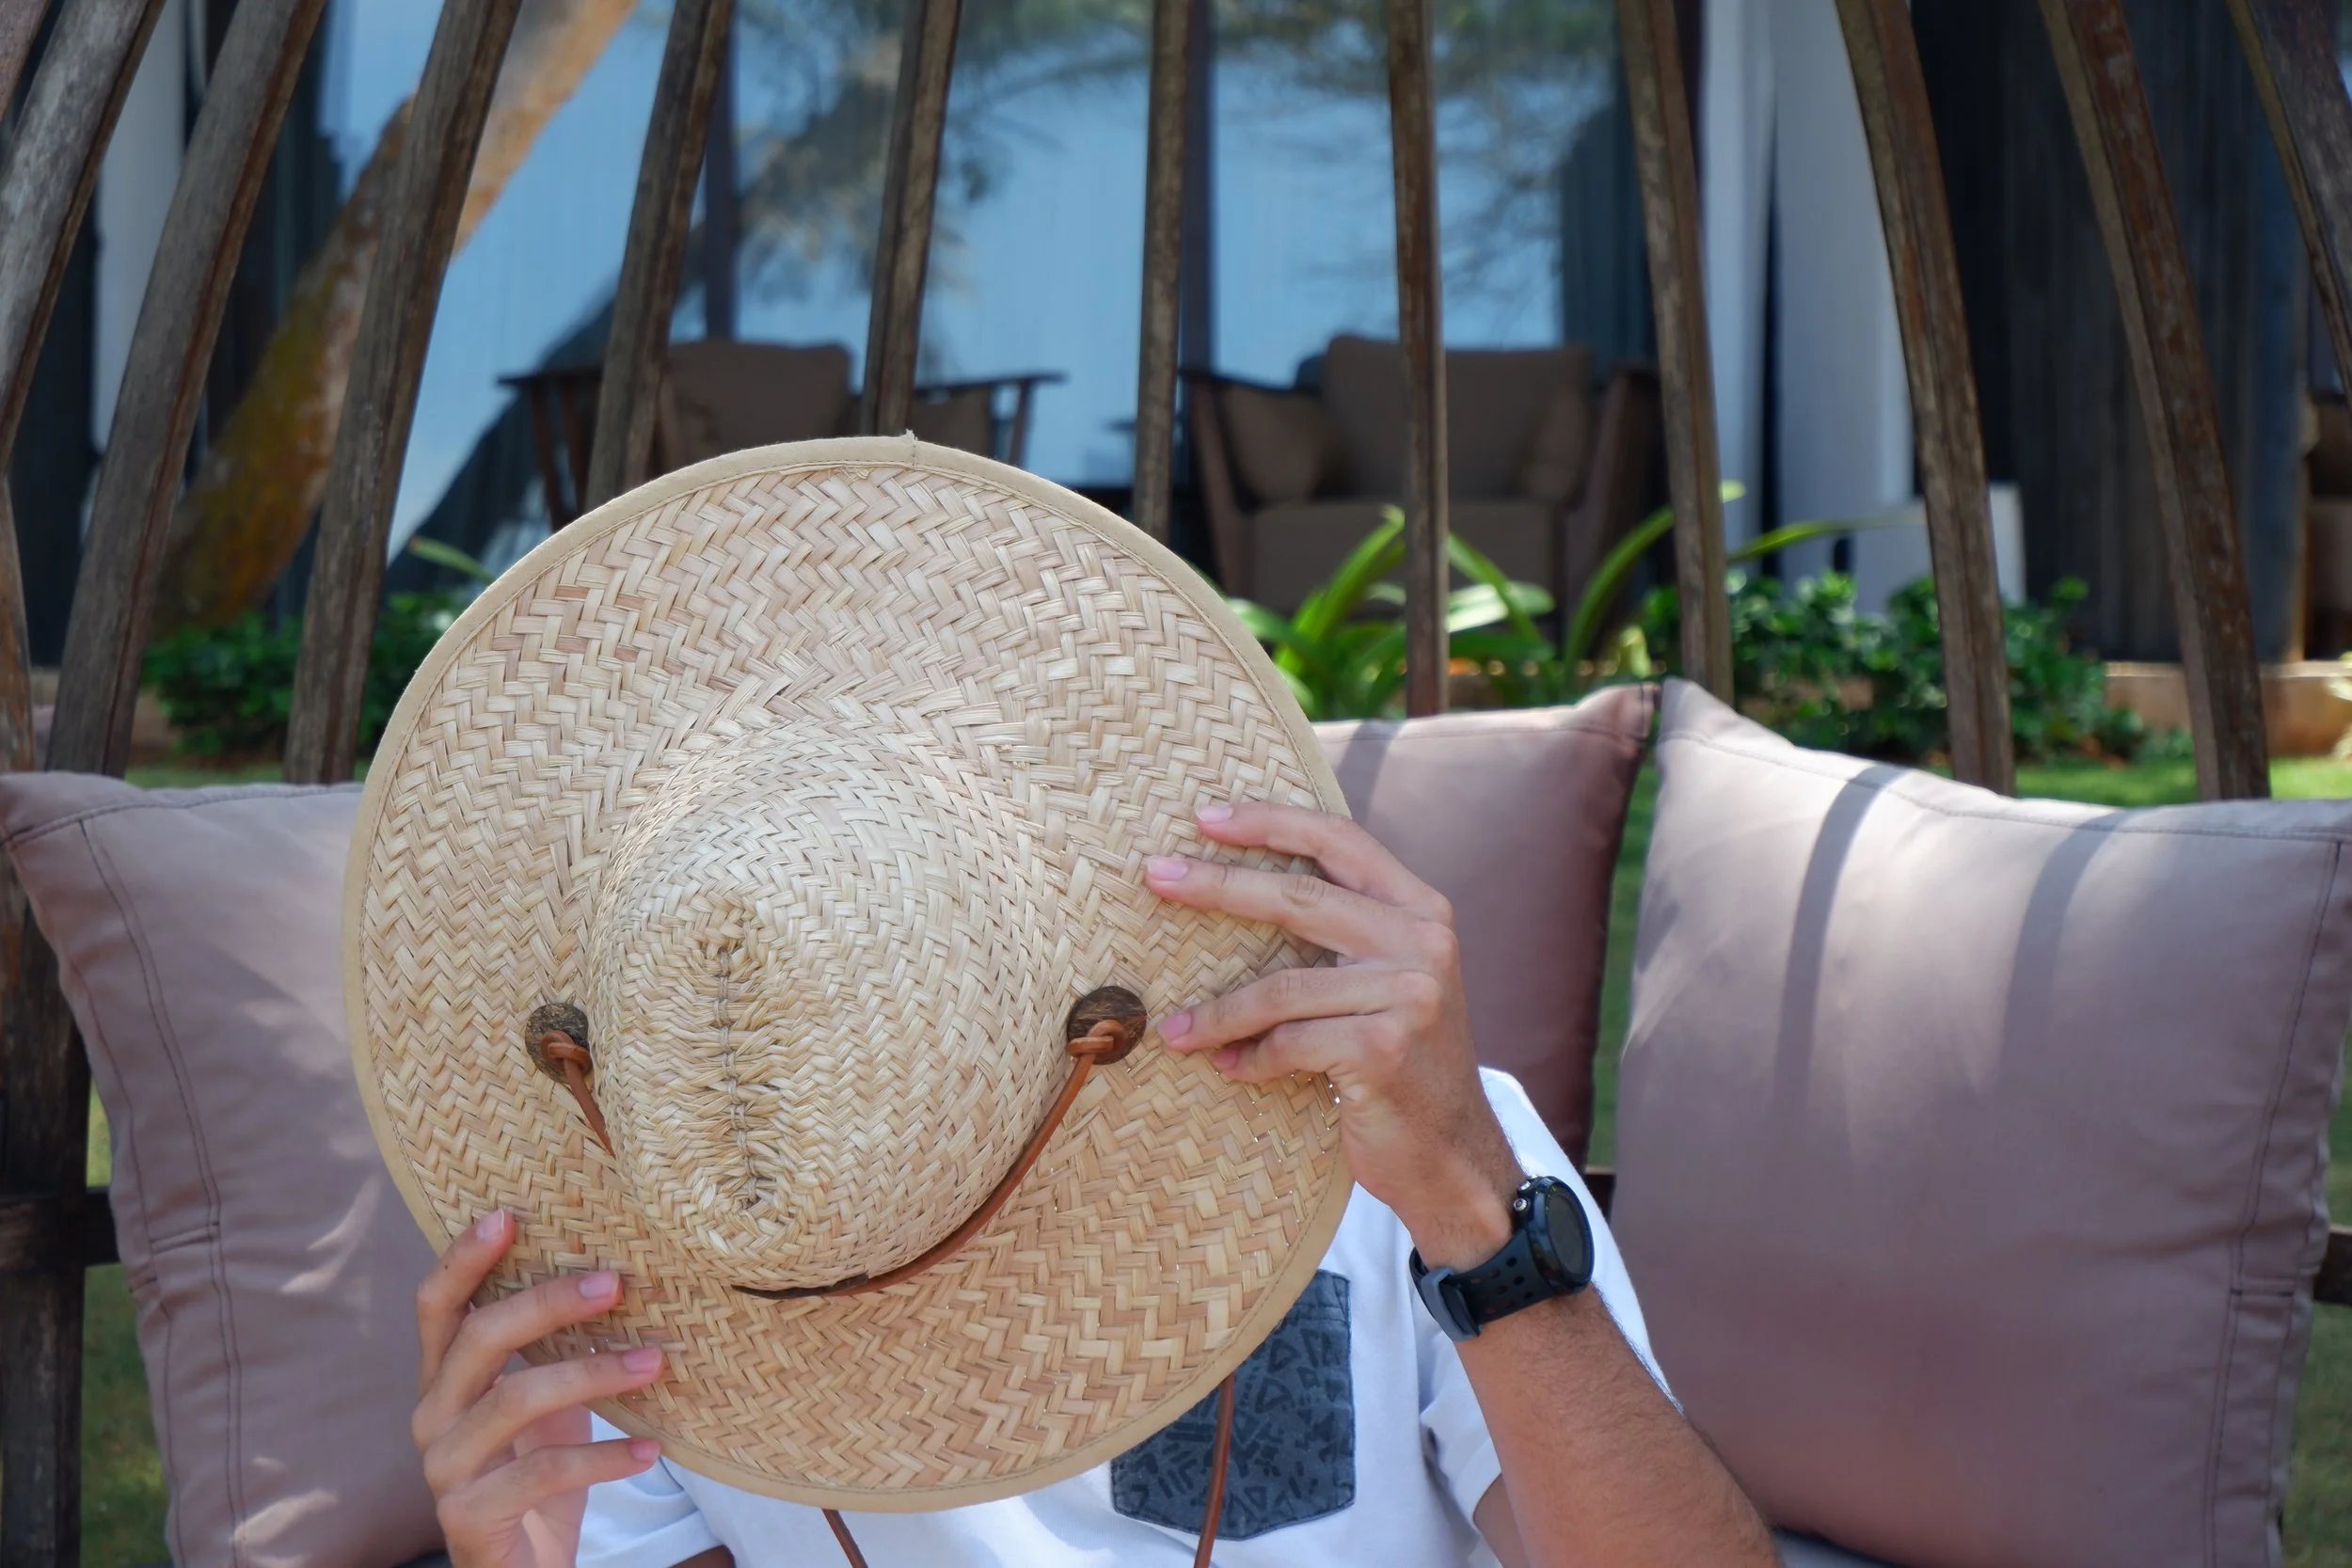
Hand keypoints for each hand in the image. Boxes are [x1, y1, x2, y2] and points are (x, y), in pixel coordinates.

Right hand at [413, 1210, 667, 1567]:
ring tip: (655, 1362)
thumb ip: (558, 1352)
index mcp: (444, 1381)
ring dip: (592, 1375)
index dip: (463, 1258)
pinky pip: (539, 1474)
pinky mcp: (468, 1518)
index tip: (508, 1213)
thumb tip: (618, 1280)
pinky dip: (603, 1457)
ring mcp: (444, 1470)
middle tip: (617, 1283)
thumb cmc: (539, 1477)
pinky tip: (652, 1449)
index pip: (437, 1306)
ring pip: (512, 1401)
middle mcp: (432, 1418)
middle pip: (480, 1339)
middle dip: (548, 1303)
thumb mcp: (548, 1406)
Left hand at [1145, 801, 1522, 1268]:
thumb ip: (1348, 931)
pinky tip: (1230, 1070)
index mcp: (1421, 909)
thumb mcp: (1391, 980)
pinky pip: (1289, 1042)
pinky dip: (1251, 1059)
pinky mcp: (1383, 1048)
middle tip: (1155, 876)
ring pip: (1281, 986)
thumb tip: (1243, 883)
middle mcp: (1423, 941)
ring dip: (1217, 1012)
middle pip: (1298, 898)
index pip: (1340, 840)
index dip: (1271, 821)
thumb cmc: (1402, 1065)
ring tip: (1174, 1029)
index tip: (1205, 816)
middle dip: (1217, 885)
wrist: (1452, 1155)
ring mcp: (1408, 994)